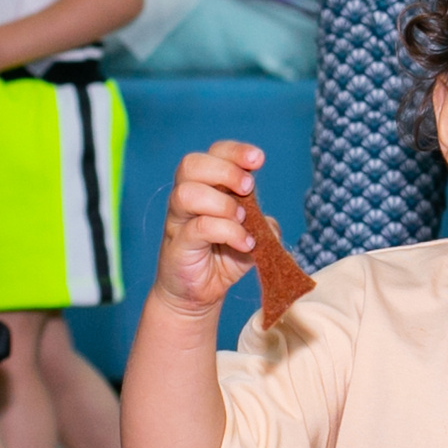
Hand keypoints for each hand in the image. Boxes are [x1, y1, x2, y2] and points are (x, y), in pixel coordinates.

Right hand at [154, 142, 265, 316]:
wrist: (196, 295)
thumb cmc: (221, 260)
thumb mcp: (252, 237)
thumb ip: (263, 225)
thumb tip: (270, 224)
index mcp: (205, 187)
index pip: (213, 154)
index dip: (235, 151)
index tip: (259, 160)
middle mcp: (187, 199)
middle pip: (191, 164)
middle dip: (226, 170)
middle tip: (248, 188)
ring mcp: (178, 221)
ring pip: (187, 193)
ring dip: (222, 203)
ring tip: (242, 219)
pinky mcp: (177, 245)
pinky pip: (199, 227)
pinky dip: (229, 232)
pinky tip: (245, 244)